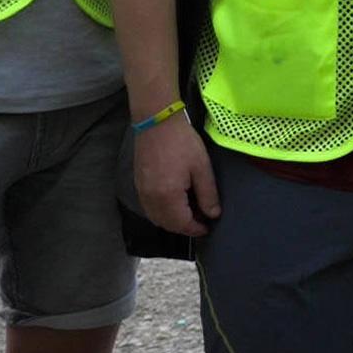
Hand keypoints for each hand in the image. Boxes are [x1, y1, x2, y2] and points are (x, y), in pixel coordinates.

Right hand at [132, 115, 219, 236]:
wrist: (157, 123)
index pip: (181, 224)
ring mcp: (142, 192)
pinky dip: (162, 213)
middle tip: (201, 221)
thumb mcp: (202, 167)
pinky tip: (175, 204)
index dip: (196, 229)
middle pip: (167, 224)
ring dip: (173, 222)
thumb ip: (208, 194)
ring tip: (191, 213)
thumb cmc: (183, 143)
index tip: (208, 227)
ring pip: (157, 218)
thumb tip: (213, 215)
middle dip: (184, 228)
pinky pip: (150, 208)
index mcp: (168, 196)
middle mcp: (151, 199)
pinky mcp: (138, 185)